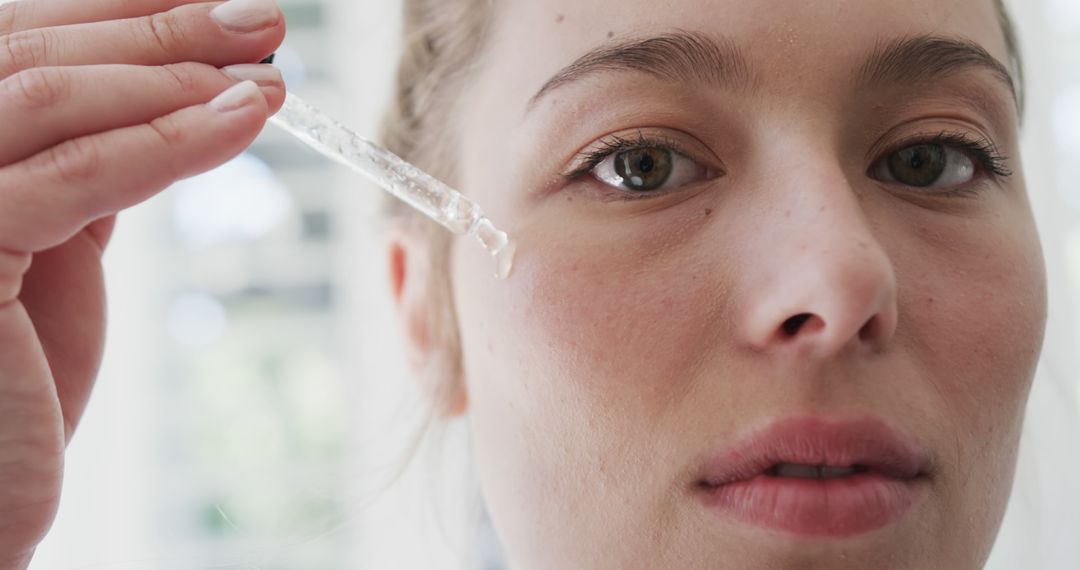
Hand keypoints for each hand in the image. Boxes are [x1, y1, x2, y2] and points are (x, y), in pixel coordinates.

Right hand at [0, 0, 285, 565]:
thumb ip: (81, 173)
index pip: (18, 44)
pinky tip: (240, 121)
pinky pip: (74, 178)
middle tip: (261, 19)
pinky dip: (166, 143)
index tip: (212, 4)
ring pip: (49, 99)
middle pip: (32, 54)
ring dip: (172, 76)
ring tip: (268, 76)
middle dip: (157, 29)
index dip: (116, 10)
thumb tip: (165, 105)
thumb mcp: (51, 254)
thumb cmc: (7, 384)